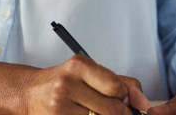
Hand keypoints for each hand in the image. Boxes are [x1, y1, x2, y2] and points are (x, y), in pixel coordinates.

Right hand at [25, 54, 150, 114]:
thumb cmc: (67, 81)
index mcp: (78, 66)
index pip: (116, 87)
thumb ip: (121, 83)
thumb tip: (144, 103)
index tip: (122, 99)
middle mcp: (67, 84)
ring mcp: (60, 107)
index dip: (125, 97)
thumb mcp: (90, 72)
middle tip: (115, 110)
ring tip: (95, 111)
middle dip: (121, 114)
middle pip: (113, 110)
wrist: (31, 92)